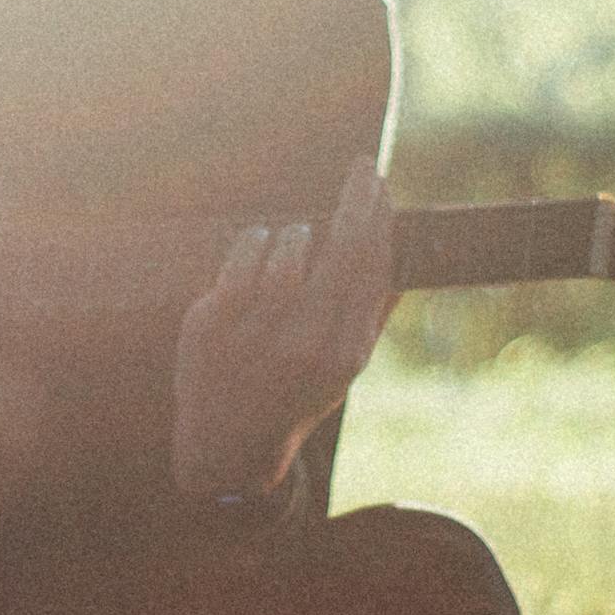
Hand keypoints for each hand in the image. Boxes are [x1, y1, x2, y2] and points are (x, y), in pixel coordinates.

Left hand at [171, 157, 393, 502]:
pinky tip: (263, 240)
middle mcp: (304, 345)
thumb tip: (403, 266)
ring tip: (299, 236)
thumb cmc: (292, 397)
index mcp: (344, 355)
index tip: (381, 187)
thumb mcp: (342, 373)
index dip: (379, 221)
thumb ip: (370, 320)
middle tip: (361, 168)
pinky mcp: (212, 325)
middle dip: (356, 201)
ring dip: (298, 232)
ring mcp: (256, 335)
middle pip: (341, 253)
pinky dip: (257, 239)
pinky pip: (243, 257)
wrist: (227, 447)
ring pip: (291, 251)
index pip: (371, 270)